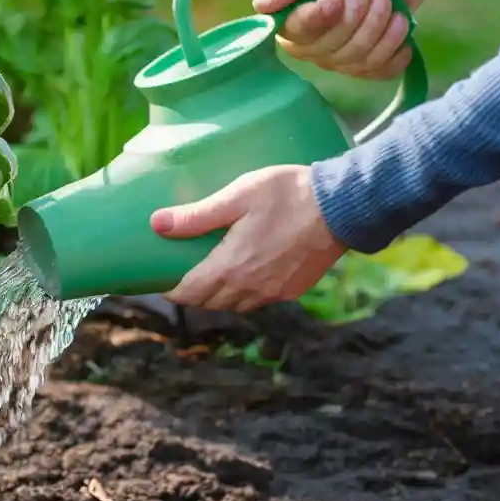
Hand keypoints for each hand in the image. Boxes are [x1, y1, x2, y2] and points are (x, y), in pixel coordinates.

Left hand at [150, 165, 346, 312]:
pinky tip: (243, 275)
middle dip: (191, 294)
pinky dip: (243, 294)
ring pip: (233, 306)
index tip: (159, 281)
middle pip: (209, 303)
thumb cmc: (287, 195)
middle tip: (182, 275)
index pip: (189, 294)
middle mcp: (249, 288)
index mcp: (231, 267)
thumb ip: (197, 215)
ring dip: (217, 297)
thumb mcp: (237, 196)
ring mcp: (273, 292)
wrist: (342, 206)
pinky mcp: (292, 290)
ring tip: (210, 275)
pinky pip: (258, 301)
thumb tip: (157, 224)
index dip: (170, 291)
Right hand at [251, 0, 435, 79]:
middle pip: (319, 52)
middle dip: (353, 22)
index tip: (334, 0)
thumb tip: (260, 6)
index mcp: (284, 1)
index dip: (312, 21)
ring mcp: (332, 44)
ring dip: (377, 30)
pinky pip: (371, 71)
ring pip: (348, 62)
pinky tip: (398, 27)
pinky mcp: (361, 54)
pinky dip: (392, 51)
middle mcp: (302, 28)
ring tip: (387, 1)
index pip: (287, 30)